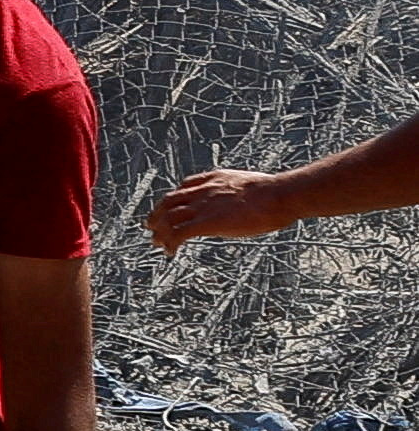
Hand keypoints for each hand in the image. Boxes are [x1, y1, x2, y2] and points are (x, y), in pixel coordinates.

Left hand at [146, 168, 298, 249]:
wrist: (280, 195)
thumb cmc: (276, 193)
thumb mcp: (252, 185)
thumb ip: (240, 192)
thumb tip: (248, 202)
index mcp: (215, 178)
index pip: (185, 186)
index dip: (174, 198)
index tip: (170, 207)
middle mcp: (204, 190)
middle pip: (169, 201)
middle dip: (157, 213)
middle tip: (151, 225)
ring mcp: (203, 206)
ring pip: (169, 217)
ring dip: (159, 230)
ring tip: (156, 241)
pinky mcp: (206, 222)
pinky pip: (179, 233)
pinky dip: (170, 242)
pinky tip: (170, 252)